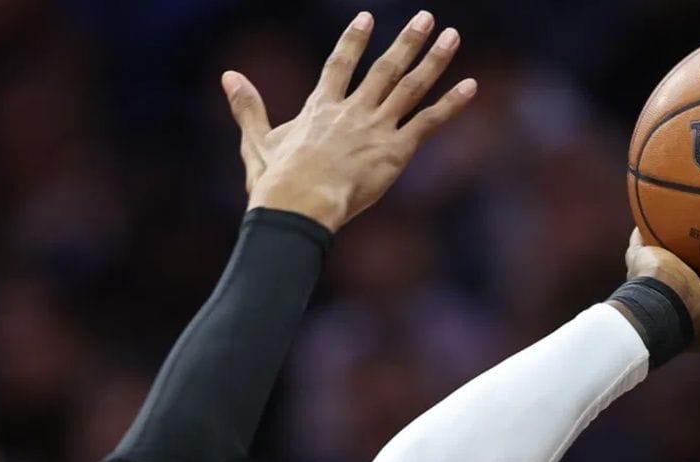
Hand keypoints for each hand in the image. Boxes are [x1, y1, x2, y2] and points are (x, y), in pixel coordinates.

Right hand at [222, 11, 474, 231]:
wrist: (300, 205)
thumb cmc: (276, 183)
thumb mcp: (257, 142)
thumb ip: (248, 107)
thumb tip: (229, 76)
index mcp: (321, 108)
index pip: (340, 65)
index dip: (354, 41)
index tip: (367, 19)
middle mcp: (352, 111)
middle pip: (385, 68)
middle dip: (407, 41)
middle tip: (426, 18)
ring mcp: (376, 128)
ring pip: (410, 87)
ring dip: (433, 60)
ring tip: (452, 36)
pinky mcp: (395, 151)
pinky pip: (428, 122)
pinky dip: (451, 103)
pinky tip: (471, 86)